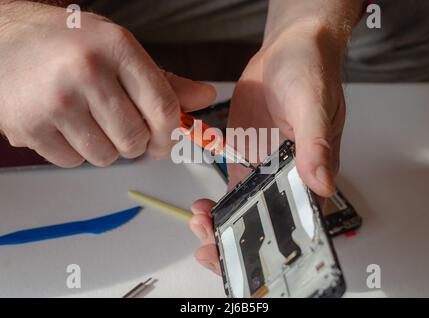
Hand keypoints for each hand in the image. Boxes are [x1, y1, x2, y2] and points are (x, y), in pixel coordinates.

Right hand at [0, 2, 215, 166]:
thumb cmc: (67, 45)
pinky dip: (77, 152)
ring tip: (91, 122)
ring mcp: (55, 102)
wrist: (1, 41)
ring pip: (106, 157)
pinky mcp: (30, 127)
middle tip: (125, 129)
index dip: (171, 134)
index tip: (165, 139)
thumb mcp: (119, 50)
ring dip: (107, 149)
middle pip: (136, 139)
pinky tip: (66, 126)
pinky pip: (74, 162)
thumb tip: (205, 97)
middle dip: (137, 143)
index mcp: (116, 48)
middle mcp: (86, 72)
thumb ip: (164, 80)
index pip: (163, 107)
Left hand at [190, 18, 346, 273]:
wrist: (288, 51)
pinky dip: (216, 205)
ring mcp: (268, 172)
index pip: (300, 222)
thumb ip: (317, 144)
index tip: (247, 256)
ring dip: (222, 226)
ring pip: (247, 211)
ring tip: (198, 223)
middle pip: (269, 223)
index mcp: (315, 173)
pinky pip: (233, 191)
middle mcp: (291, 178)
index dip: (276, 247)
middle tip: (209, 245)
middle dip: (239, 242)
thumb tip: (321, 184)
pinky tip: (200, 208)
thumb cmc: (311, 72)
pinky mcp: (249, 160)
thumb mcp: (314, 104)